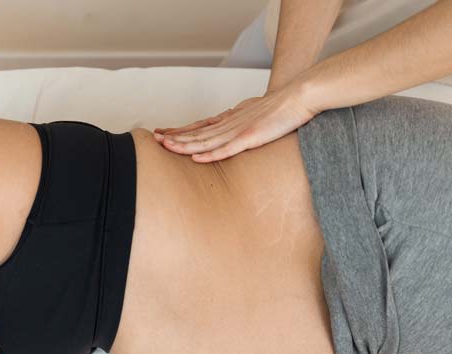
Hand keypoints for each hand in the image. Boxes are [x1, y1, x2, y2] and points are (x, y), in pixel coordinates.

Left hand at [152, 84, 319, 162]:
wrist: (297, 97)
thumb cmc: (277, 108)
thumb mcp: (249, 114)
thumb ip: (235, 122)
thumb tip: (223, 127)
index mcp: (227, 120)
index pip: (197, 127)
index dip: (179, 131)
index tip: (161, 134)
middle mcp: (228, 124)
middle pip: (196, 133)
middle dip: (175, 138)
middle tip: (154, 140)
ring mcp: (237, 131)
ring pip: (206, 141)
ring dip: (185, 145)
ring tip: (167, 148)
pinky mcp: (250, 138)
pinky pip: (226, 149)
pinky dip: (210, 154)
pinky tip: (196, 158)